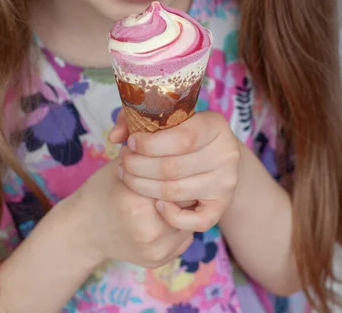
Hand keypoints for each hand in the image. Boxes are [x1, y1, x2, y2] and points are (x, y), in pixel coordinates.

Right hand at [74, 158, 193, 268]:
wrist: (83, 231)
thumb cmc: (102, 191)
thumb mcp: (120, 166)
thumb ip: (149, 156)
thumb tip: (178, 144)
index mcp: (137, 200)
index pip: (178, 179)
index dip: (179, 170)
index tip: (177, 164)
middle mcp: (149, 228)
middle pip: (187, 201)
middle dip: (185, 189)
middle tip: (179, 180)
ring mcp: (155, 248)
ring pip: (189, 220)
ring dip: (184, 209)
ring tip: (167, 200)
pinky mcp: (159, 260)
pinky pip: (184, 237)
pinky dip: (178, 226)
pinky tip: (162, 218)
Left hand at [115, 111, 240, 232]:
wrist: (213, 158)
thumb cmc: (180, 135)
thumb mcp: (163, 120)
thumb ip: (135, 120)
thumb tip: (115, 137)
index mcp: (214, 126)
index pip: (182, 138)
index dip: (150, 144)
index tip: (130, 144)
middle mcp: (226, 154)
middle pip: (173, 167)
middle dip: (139, 166)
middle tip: (124, 162)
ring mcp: (226, 182)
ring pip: (175, 192)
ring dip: (143, 186)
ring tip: (128, 176)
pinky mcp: (222, 206)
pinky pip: (197, 221)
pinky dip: (172, 216)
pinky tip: (156, 205)